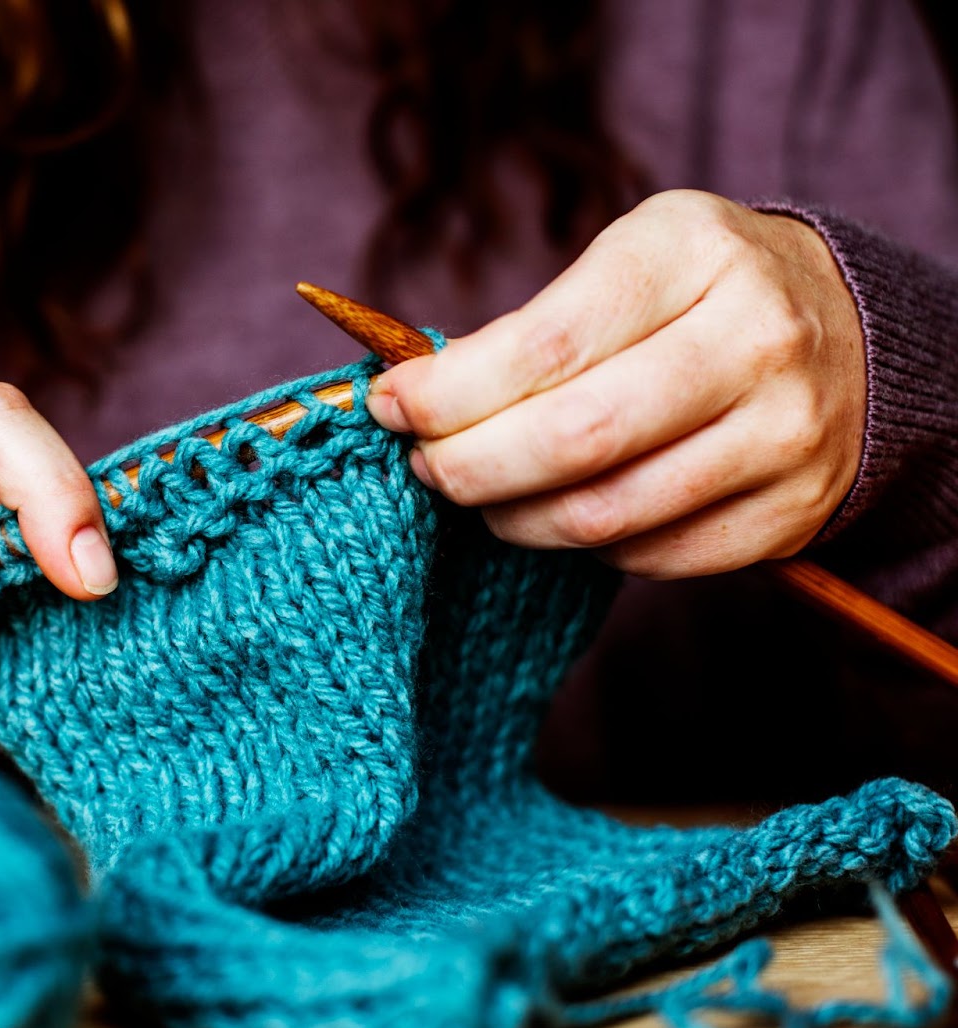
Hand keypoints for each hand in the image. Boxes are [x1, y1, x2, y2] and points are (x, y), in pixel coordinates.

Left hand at [367, 189, 866, 577]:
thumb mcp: (624, 261)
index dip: (447, 394)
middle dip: (468, 466)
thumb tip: (410, 402)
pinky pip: (652, 557)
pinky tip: (562, 510)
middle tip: (425, 465)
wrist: (852, 331)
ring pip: (605, 513)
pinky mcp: (793, 511)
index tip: (392, 408)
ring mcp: (785, 433)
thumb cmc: (695, 293)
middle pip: (574, 439)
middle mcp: (754, 340)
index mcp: (692, 254)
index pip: (543, 347)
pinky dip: (585, 547)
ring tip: (478, 494)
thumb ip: (527, 329)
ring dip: (513, 518)